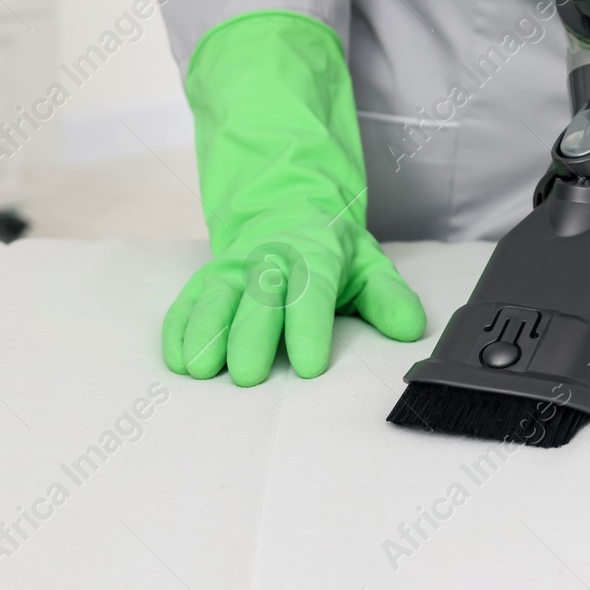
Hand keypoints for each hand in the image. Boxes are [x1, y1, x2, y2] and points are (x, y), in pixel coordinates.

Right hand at [163, 215, 424, 383]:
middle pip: (257, 296)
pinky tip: (179, 360)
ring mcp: (232, 267)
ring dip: (205, 331)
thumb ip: (388, 298)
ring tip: (202, 370)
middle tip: (248, 376)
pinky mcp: (204, 279)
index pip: (311, 290)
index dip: (309, 328)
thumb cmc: (331, 252)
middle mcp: (268, 258)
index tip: (309, 367)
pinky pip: (187, 302)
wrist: (288, 213)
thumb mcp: (369, 266)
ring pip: (215, 296)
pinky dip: (180, 329)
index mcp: (315, 253)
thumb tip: (409, 328)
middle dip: (250, 335)